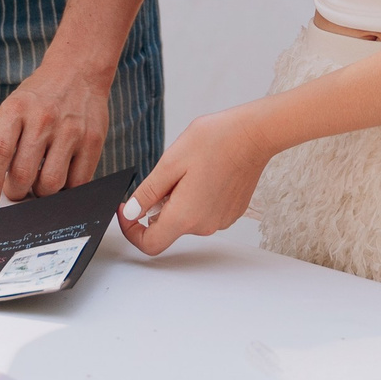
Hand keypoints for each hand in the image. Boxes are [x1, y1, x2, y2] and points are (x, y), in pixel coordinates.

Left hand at [0, 61, 110, 208]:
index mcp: (16, 109)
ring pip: (51, 184)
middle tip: (17, 187)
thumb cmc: (38, 97)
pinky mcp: (93, 141)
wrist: (77, 71)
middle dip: (16, 191)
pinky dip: (65, 189)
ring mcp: (71, 130)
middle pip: (24, 174)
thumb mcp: (7, 112)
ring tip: (39, 180)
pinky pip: (78, 183)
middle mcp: (43, 118)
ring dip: (41, 192)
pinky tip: (60, 176)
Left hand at [116, 107, 274, 254]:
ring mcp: (221, 220)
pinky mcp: (231, 212)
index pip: (150, 244)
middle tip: (165, 175)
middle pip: (168, 228)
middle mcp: (205, 225)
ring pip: (186, 219)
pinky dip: (196, 198)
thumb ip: (148, 193)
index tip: (127, 210)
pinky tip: (204, 173)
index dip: (132, 230)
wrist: (253, 135)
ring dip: (178, 200)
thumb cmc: (214, 142)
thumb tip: (131, 213)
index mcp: (185, 216)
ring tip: (188, 169)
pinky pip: (204, 212)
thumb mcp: (170, 162)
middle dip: (158, 206)